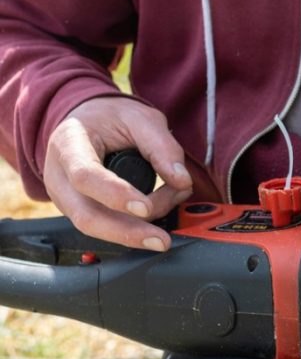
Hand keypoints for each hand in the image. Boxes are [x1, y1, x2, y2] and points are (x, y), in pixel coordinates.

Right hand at [44, 97, 192, 250]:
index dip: (115, 195)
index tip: (146, 207)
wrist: (87, 122)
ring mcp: (66, 199)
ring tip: (165, 227)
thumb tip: (182, 180)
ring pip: (95, 228)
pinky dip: (131, 228)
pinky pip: (103, 227)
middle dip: (127, 232)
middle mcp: (60, 177)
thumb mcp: (139, 118)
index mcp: (69, 145)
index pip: (85, 176)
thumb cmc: (109, 118)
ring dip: (134, 231)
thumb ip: (162, 146)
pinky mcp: (78, 211)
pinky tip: (154, 220)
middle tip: (161, 240)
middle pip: (86, 215)